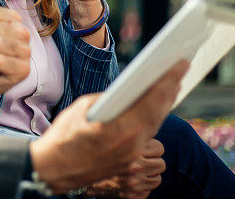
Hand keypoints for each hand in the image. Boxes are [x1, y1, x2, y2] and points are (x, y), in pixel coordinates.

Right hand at [28, 60, 188, 194]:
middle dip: (169, 91)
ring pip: (155, 127)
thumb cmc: (63, 136)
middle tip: (178, 72)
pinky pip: (147, 139)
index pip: (153, 100)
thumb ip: (109, 99)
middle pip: (159, 113)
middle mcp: (133, 146)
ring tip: (168, 90)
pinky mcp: (129, 164)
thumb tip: (126, 92)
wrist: (53, 170)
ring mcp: (133, 158)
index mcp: (122, 129)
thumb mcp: (83, 107)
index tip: (181, 64)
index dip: (169, 80)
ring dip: (162, 108)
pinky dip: (151, 122)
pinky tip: (152, 112)